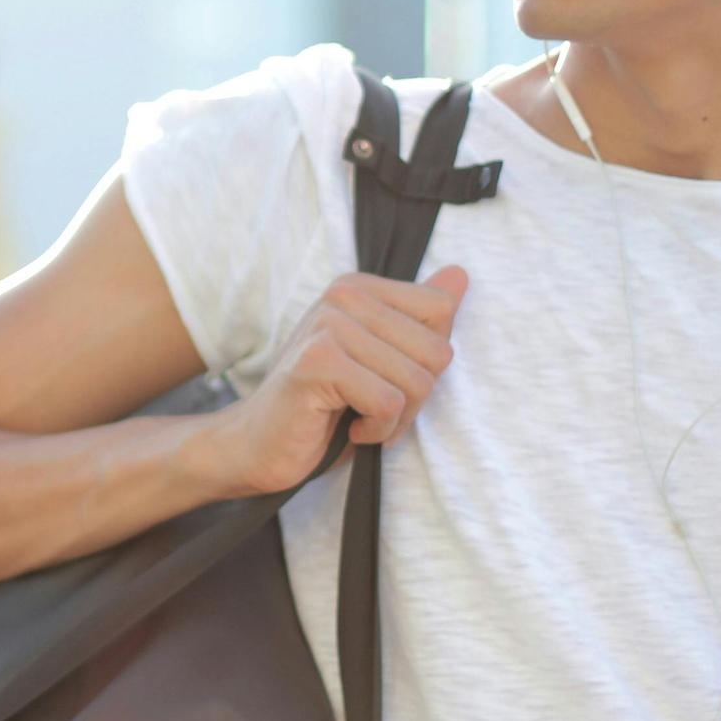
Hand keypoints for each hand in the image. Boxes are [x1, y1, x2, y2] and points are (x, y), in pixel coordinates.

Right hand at [188, 266, 467, 496]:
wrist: (259, 445)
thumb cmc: (325, 407)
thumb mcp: (382, 361)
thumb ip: (419, 319)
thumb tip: (461, 275)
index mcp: (360, 287)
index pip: (441, 311)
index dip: (428, 361)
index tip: (390, 379)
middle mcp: (344, 294)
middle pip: (436, 351)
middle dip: (416, 398)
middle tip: (376, 409)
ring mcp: (328, 324)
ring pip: (416, 382)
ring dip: (396, 420)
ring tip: (361, 420)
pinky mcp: (318, 361)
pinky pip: (388, 403)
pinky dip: (378, 431)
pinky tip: (350, 429)